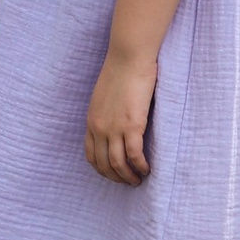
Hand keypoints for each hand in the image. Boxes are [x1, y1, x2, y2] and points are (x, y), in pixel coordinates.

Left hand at [84, 45, 157, 186]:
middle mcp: (99, 128)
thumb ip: (105, 113)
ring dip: (129, 176)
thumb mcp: (103, 96)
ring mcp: (114, 128)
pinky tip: (147, 169)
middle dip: (116, 177)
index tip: (113, 174)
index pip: (91, 155)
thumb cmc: (120, 72)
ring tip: (139, 179)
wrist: (128, 58)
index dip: (102, 169)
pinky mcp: (132, 125)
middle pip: (104, 164)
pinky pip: (134, 155)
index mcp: (91, 121)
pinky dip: (140, 166)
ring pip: (118, 164)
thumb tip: (115, 125)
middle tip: (129, 182)